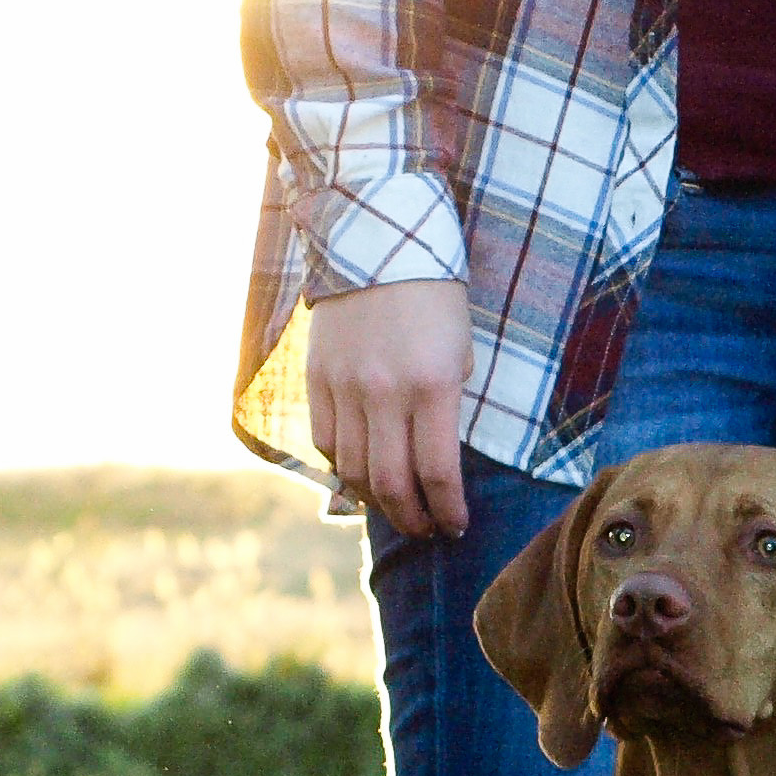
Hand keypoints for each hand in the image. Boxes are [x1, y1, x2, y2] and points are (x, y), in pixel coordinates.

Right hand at [307, 276, 473, 536]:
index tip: (456, 526)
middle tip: (426, 530)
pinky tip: (361, 474)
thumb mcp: (459, 352)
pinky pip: (325, 441)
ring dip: (376, 501)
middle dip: (412, 519)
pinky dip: (343, 467)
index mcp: (432, 386)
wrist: (378, 245)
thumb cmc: (434, 300)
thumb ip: (445, 407)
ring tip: (395, 510)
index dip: (447, 510)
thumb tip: (433, 461)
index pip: (436, 472)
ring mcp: (345, 387)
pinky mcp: (316, 378)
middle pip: (392, 483)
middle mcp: (385, 393)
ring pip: (353, 469)